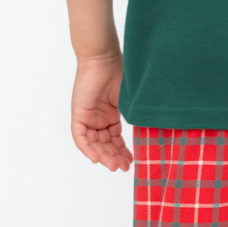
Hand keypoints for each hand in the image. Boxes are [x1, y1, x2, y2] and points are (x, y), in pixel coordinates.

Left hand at [70, 53, 132, 171]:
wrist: (105, 59)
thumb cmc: (121, 73)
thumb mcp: (130, 102)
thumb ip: (135, 118)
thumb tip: (148, 136)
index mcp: (110, 115)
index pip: (115, 139)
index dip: (123, 151)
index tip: (132, 161)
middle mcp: (98, 118)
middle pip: (104, 144)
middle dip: (114, 157)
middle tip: (124, 168)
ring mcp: (88, 117)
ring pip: (93, 143)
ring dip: (103, 156)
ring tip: (115, 165)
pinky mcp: (79, 114)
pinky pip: (80, 137)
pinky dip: (87, 148)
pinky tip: (97, 158)